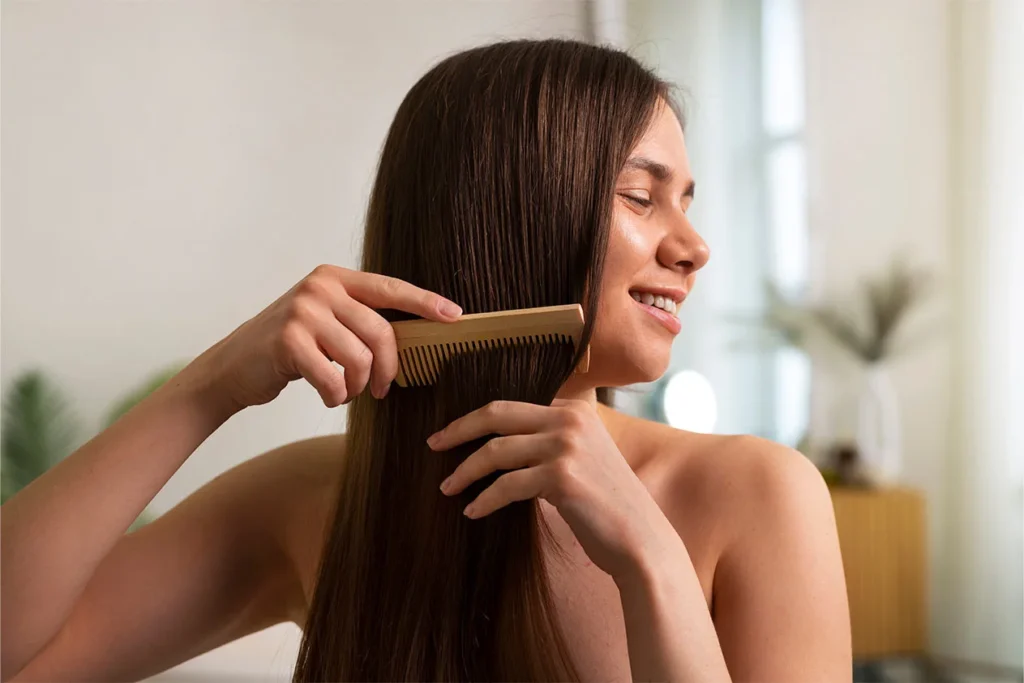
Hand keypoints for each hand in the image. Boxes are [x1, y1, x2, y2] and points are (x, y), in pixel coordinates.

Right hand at [188, 264, 461, 411]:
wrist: (234, 366)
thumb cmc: (288, 347)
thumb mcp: (325, 320)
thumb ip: (360, 319)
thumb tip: (416, 335)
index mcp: (335, 278)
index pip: (390, 288)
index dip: (425, 302)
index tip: (455, 316)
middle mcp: (320, 288)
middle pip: (380, 332)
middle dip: (388, 368)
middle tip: (381, 390)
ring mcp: (302, 311)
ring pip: (359, 358)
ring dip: (359, 386)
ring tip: (347, 391)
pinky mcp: (288, 341)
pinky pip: (334, 379)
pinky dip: (336, 396)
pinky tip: (327, 395)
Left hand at [428, 398, 673, 579]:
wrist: (639, 539)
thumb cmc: (605, 504)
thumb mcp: (582, 457)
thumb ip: (549, 441)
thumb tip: (498, 442)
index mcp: (573, 410)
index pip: (510, 407)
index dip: (475, 419)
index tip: (451, 434)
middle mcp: (569, 420)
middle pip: (497, 415)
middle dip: (458, 430)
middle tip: (432, 445)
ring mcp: (566, 447)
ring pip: (496, 452)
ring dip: (465, 471)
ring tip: (447, 488)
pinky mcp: (561, 477)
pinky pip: (506, 486)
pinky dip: (484, 499)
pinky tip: (472, 511)